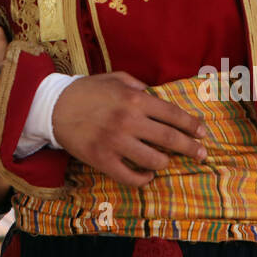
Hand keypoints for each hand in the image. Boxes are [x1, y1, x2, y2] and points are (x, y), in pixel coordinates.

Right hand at [51, 72, 206, 186]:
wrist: (53, 106)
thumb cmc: (86, 90)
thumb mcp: (114, 78)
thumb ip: (138, 85)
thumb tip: (157, 97)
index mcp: (134, 98)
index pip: (172, 114)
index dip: (191, 125)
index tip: (202, 132)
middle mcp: (129, 121)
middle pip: (170, 139)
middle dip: (191, 148)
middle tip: (202, 154)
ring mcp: (116, 142)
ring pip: (155, 160)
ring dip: (165, 162)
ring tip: (166, 160)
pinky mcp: (103, 160)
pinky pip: (131, 177)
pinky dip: (144, 178)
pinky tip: (147, 174)